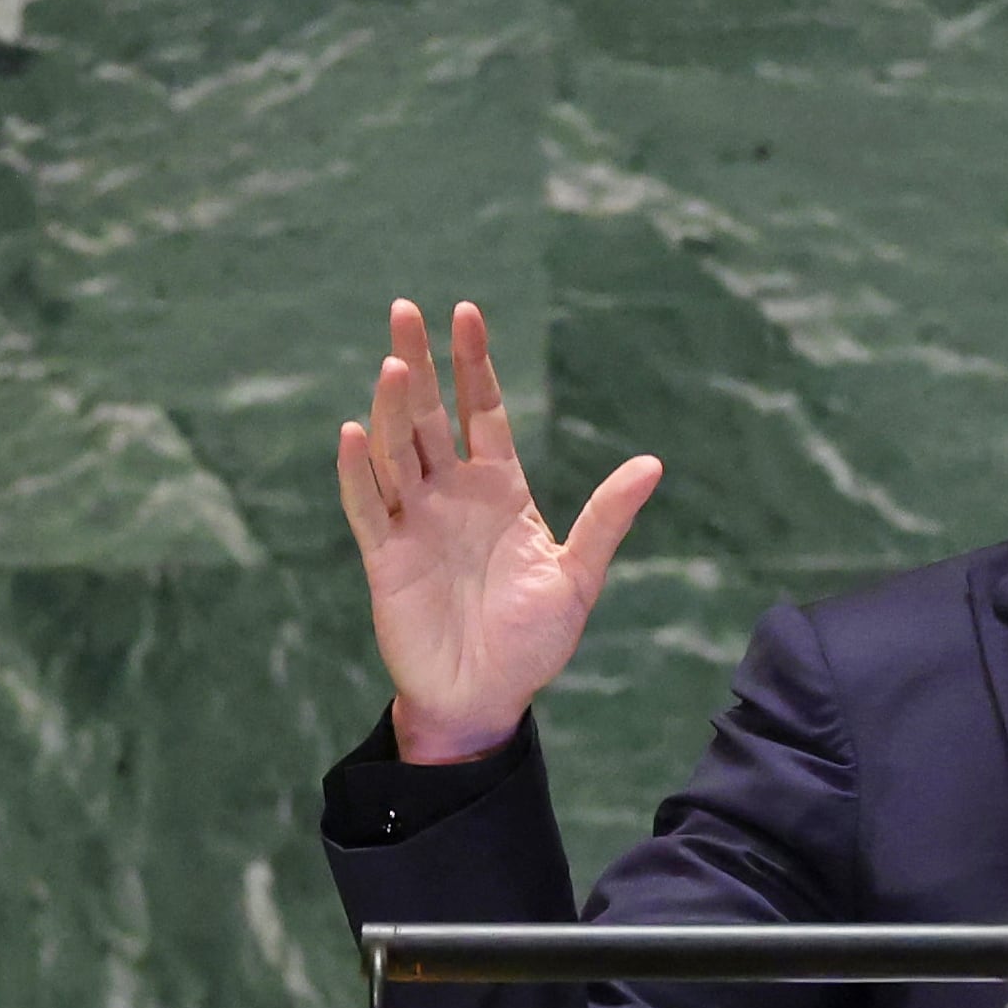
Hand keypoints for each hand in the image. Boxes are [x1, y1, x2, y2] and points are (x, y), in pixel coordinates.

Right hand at [335, 299, 662, 763]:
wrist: (489, 698)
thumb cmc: (533, 642)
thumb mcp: (578, 576)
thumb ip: (607, 518)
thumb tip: (652, 463)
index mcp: (500, 491)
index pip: (482, 412)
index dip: (473, 364)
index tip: (466, 312)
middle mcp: (452, 495)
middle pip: (429, 417)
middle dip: (418, 365)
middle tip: (405, 309)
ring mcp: (415, 522)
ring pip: (396, 452)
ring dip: (390, 409)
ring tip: (391, 364)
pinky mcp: (386, 557)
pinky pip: (367, 506)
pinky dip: (358, 472)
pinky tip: (355, 433)